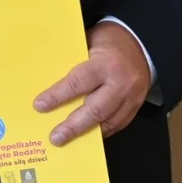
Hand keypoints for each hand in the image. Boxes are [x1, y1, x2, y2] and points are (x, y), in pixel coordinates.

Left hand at [35, 21, 150, 145]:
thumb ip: (73, 61)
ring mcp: (132, 96)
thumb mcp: (89, 42)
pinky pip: (119, 123)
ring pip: (108, 121)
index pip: (78, 83)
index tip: (39, 105)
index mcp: (105, 64)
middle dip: (73, 126)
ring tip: (69, 141)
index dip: (57, 96)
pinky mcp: (137, 105)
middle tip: (55, 137)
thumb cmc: (109, 40)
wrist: (142, 42)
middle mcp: (121, 82)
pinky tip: (88, 135)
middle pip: (95, 110)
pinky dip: (102, 131)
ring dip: (87, 133)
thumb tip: (48, 80)